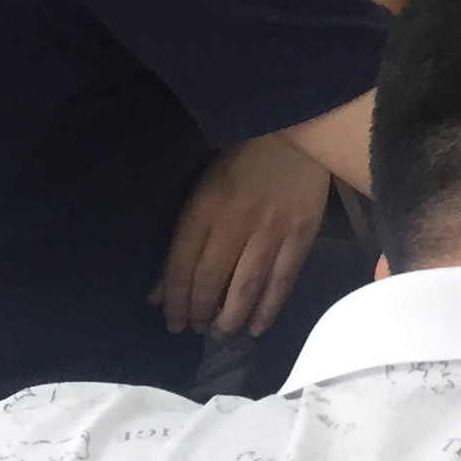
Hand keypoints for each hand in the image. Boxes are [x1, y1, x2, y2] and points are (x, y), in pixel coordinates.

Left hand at [154, 134, 332, 335]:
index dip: (175, 301)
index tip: (172, 322)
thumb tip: (158, 292)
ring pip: (246, 287)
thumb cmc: (241, 157)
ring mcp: (271, 229)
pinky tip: (256, 326)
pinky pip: (282, 281)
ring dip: (231, 318)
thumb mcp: (202, 189)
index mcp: (204, 207)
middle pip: (211, 281)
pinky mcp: (301, 234)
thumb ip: (182, 240)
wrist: (296, 130)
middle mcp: (235, 222)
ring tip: (222, 331)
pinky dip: (268, 308)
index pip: (182, 265)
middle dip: (200, 313)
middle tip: (198, 329)